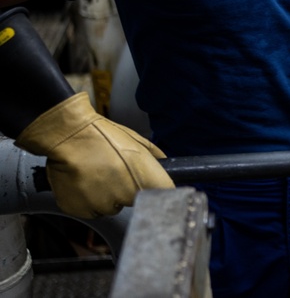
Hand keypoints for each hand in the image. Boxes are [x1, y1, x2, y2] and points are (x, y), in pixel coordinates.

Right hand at [16, 92, 174, 217]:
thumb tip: (164, 164)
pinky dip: (87, 201)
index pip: (162, 195)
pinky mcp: (81, 211)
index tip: (150, 185)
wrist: (68, 136)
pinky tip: (83, 183)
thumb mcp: (135, 140)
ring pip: (110, 208)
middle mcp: (126, 196)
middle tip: (115, 174)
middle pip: (133, 203)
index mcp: (144, 178)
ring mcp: (102, 205)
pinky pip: (90, 210)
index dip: (157, 190)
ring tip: (96, 177)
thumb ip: (153, 156)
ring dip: (106, 197)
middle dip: (128, 192)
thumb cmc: (102, 135)